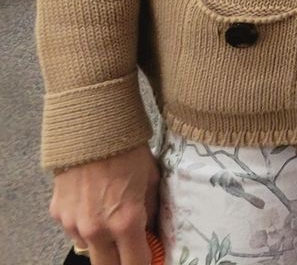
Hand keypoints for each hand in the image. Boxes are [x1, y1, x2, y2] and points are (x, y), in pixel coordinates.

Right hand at [49, 145, 158, 264]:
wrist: (91, 130)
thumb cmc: (129, 152)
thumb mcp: (151, 180)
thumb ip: (151, 211)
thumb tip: (152, 231)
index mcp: (125, 223)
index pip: (136, 264)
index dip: (146, 263)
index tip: (151, 257)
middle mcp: (96, 230)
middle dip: (121, 261)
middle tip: (131, 249)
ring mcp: (73, 224)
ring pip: (89, 249)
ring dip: (101, 243)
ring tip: (111, 218)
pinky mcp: (58, 215)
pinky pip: (73, 231)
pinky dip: (84, 225)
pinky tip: (93, 204)